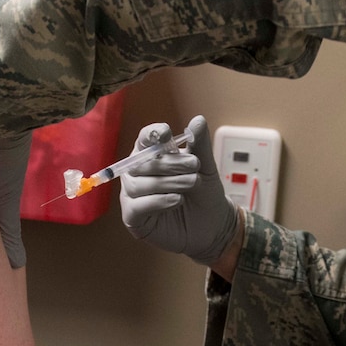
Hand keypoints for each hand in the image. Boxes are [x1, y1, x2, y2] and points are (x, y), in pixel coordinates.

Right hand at [118, 116, 238, 267]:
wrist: (213, 226)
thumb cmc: (204, 194)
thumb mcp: (205, 167)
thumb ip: (199, 144)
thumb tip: (198, 119)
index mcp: (150, 156)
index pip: (144, 140)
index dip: (152, 135)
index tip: (166, 134)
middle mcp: (136, 173)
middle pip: (140, 162)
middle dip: (169, 162)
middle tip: (194, 166)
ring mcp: (133, 195)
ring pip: (139, 184)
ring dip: (168, 182)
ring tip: (191, 184)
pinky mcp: (133, 218)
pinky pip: (137, 206)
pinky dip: (158, 201)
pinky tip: (177, 199)